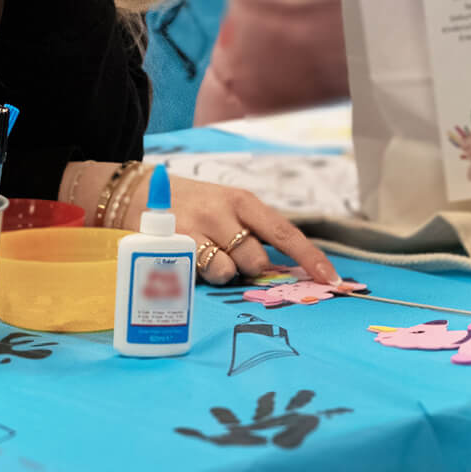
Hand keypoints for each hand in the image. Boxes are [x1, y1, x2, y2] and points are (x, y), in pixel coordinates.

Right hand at [153, 175, 339, 286]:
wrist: (140, 192)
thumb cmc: (195, 205)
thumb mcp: (228, 207)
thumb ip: (254, 232)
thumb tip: (287, 268)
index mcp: (244, 201)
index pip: (285, 232)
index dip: (310, 257)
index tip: (331, 279)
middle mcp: (223, 211)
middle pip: (256, 259)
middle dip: (250, 267)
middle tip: (230, 255)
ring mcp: (196, 227)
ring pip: (228, 271)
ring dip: (223, 273)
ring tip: (205, 255)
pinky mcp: (171, 245)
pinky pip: (199, 276)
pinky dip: (199, 276)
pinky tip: (187, 260)